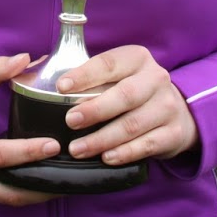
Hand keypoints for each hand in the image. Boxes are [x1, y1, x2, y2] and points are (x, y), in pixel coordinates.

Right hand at [0, 53, 60, 205]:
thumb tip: (24, 59)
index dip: (26, 152)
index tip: (54, 145)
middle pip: (8, 190)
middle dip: (41, 182)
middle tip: (71, 169)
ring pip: (9, 199)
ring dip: (38, 191)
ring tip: (67, 178)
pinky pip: (4, 198)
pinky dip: (27, 192)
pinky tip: (48, 180)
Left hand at [56, 44, 197, 164]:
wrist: (174, 112)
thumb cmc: (131, 91)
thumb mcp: (116, 75)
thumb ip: (87, 77)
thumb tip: (42, 81)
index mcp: (137, 58)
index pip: (109, 63)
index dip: (84, 75)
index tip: (61, 87)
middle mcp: (156, 79)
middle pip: (125, 95)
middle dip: (95, 109)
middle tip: (70, 121)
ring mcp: (167, 106)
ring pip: (133, 124)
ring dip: (102, 138)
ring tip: (77, 149)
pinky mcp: (173, 133)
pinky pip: (147, 145)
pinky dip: (124, 153)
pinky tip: (106, 158)